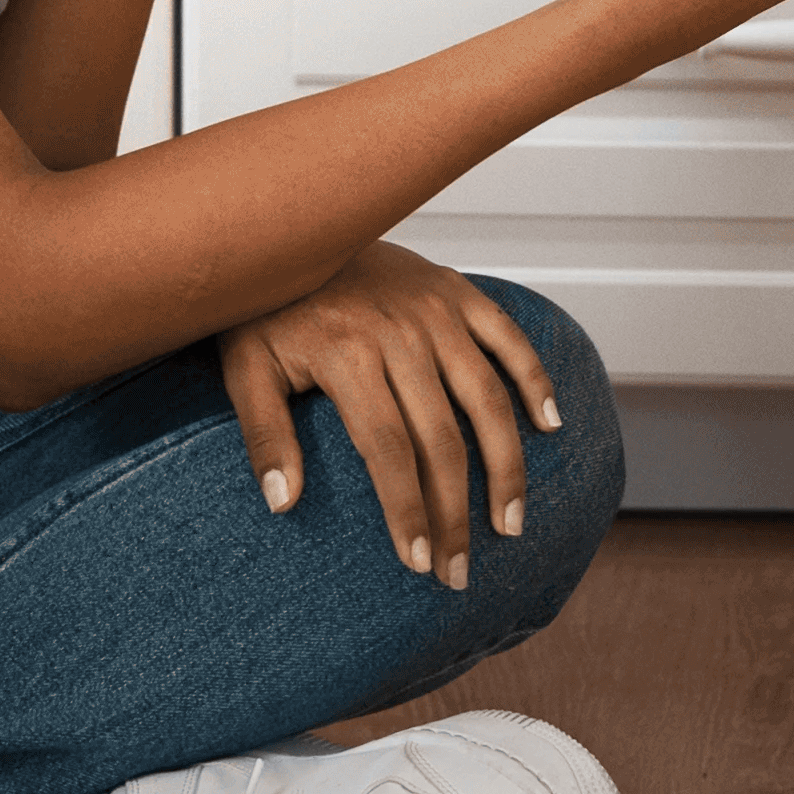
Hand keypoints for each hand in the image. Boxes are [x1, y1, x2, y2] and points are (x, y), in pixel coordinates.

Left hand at [217, 242, 560, 587]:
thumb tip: (284, 504)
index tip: (418, 562)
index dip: (408, 510)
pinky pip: (507, 337)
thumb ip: (263, 433)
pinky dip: (534, 379)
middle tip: (460, 569)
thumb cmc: (264, 304)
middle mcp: (400, 333)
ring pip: (485, 398)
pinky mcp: (456, 290)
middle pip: (442, 438)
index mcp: (348, 355)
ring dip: (505, 465)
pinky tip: (549, 427)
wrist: (289, 224)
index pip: (388, 451)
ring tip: (511, 523)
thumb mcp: (244, 366)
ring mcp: (435, 310)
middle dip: (456, 512)